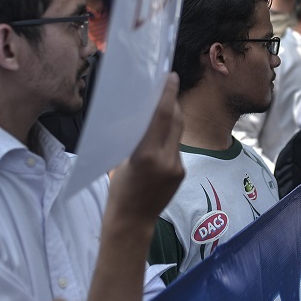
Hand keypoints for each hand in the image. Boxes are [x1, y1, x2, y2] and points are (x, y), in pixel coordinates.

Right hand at [106, 73, 185, 223]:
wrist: (132, 223)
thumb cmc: (118, 191)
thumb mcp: (121, 161)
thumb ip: (136, 139)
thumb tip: (143, 117)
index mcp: (147, 154)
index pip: (161, 117)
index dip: (167, 95)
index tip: (171, 77)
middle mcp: (167, 160)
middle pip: (175, 121)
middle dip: (172, 103)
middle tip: (167, 87)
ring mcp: (177, 167)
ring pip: (177, 134)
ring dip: (171, 121)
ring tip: (161, 110)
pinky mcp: (182, 173)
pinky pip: (177, 148)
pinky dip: (169, 140)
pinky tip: (160, 139)